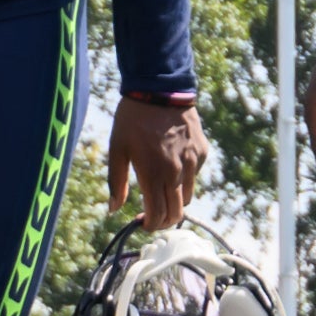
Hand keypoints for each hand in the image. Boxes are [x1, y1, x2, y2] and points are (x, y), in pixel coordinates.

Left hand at [107, 90, 207, 229]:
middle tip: (152, 216)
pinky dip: (183, 178)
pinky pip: (194, 175)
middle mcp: (176, 172)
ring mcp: (192, 162)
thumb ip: (116, 182)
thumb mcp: (117, 149)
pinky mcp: (202, 152)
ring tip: (160, 191)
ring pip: (187, 197)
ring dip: (174, 201)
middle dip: (163, 221)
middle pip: (176, 213)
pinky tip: (171, 164)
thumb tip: (113, 210)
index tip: (142, 223)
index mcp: (152, 174)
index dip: (150, 225)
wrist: (160, 90)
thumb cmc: (132, 119)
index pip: (158, 215)